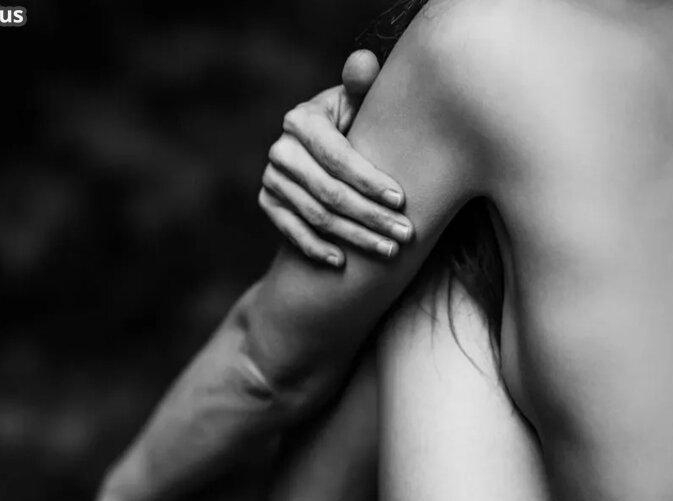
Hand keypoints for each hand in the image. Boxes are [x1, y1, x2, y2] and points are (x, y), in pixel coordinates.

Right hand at [259, 50, 413, 265]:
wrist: (322, 145)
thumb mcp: (358, 101)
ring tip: (388, 250)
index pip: (338, 158)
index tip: (402, 201)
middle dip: (370, 217)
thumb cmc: (354, 120)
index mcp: (302, 119)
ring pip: (317, 217)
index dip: (370, 181)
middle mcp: (281, 150)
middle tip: (404, 235)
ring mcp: (272, 179)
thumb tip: (364, 66)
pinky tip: (343, 262)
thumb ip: (363, 85)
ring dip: (354, 237)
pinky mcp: (268, 202)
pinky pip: (293, 232)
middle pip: (329, 193)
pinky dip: (317, 249)